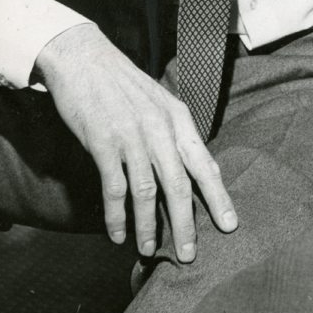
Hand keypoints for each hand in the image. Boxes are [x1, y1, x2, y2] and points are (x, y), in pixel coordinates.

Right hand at [34, 23, 237, 261]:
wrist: (82, 58)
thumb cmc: (121, 85)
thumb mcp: (158, 104)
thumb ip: (174, 134)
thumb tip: (192, 168)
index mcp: (178, 119)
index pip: (204, 164)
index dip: (218, 197)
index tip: (230, 225)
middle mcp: (160, 129)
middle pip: (180, 185)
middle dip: (186, 223)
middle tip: (189, 255)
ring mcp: (132, 136)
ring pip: (148, 192)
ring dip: (149, 226)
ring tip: (148, 251)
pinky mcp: (103, 142)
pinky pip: (114, 187)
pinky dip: (117, 215)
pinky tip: (118, 233)